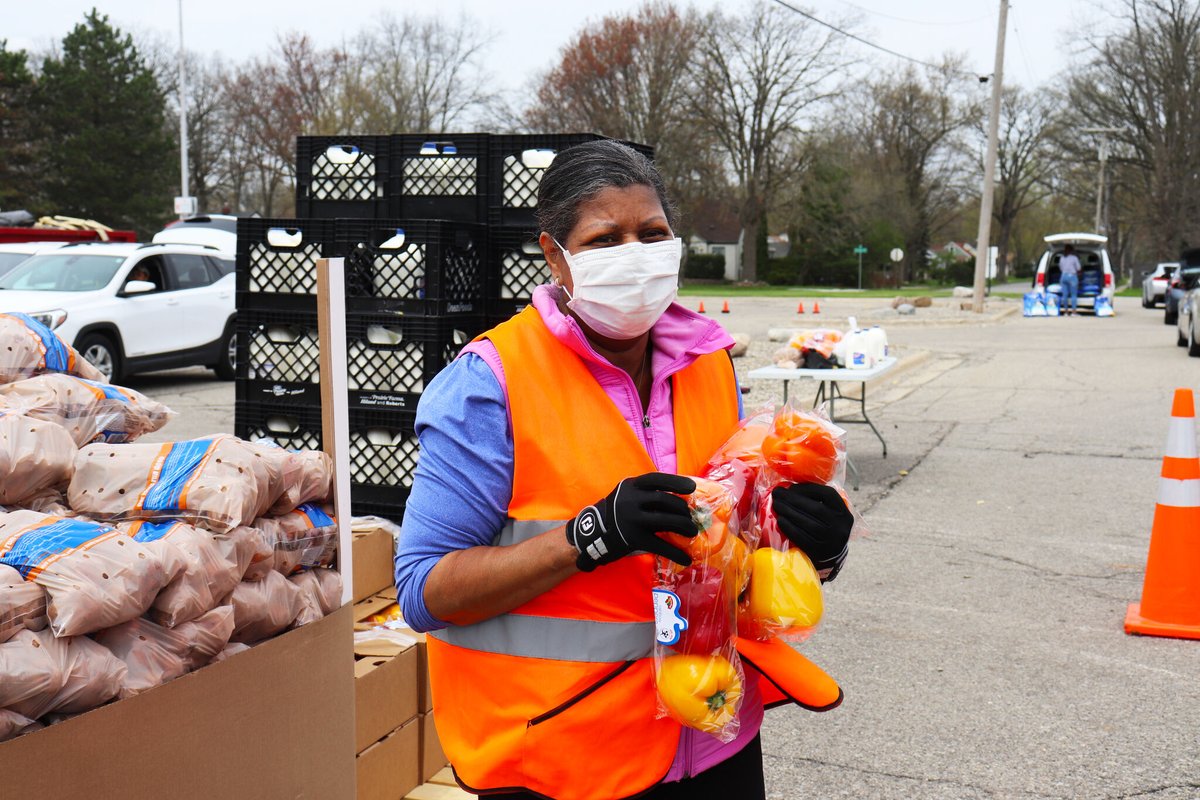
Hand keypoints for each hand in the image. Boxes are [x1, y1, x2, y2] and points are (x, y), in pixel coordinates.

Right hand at [566, 473, 697, 571]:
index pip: (656, 479)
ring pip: (666, 520)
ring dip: (684, 526)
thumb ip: (646, 495)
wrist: (591, 534)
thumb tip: (679, 499)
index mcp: (631, 486)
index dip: (676, 481)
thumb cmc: (616, 513)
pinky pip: (660, 545)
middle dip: (682, 509)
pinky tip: (686, 559)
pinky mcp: (634, 538)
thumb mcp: (625, 496)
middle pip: (665, 500)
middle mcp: (631, 500)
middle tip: (691, 517)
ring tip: (692, 532)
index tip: (692, 488)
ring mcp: (632, 519)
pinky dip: (676, 553)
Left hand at [771, 483, 852, 580]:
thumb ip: (818, 503)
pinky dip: (790, 528)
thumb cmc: (824, 531)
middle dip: (793, 499)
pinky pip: (802, 538)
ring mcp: (831, 541)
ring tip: (776, 505)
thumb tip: (790, 488)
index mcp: (844, 514)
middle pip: (816, 508)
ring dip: (789, 512)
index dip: (809, 489)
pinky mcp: (820, 553)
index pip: (829, 495)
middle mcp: (841, 527)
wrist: (830, 561)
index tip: (792, 487)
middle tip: (777, 493)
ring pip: (808, 523)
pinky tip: (780, 520)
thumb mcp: (830, 516)